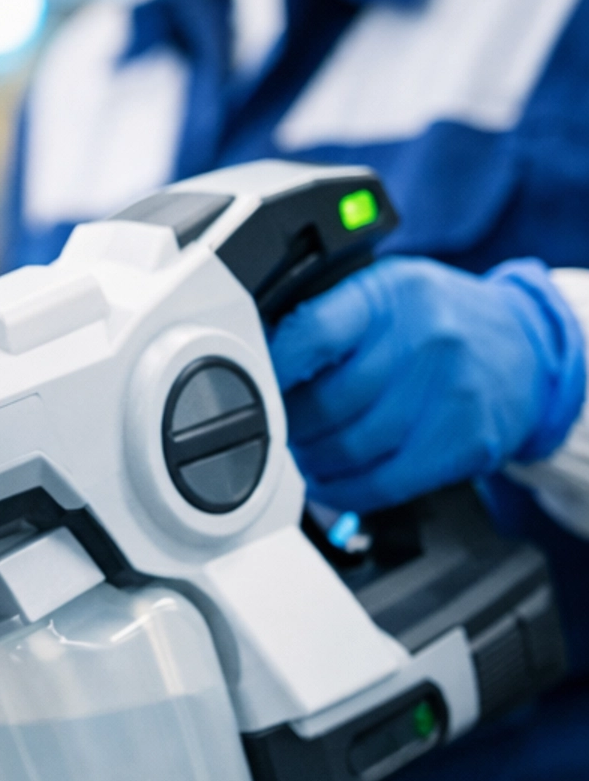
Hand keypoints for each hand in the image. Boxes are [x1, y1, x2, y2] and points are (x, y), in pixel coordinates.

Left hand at [268, 256, 584, 513]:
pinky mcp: (464, 443)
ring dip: (311, 461)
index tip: (253, 386)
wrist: (527, 348)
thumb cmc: (440, 320)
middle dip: (287, 425)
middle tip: (277, 428)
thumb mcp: (386, 290)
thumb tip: (260, 355)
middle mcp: (424, 339)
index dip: (271, 370)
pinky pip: (384, 483)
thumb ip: (331, 315)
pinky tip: (330, 481)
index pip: (311, 335)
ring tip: (302, 453)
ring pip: (350, 449)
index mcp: (391, 293)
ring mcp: (448, 394)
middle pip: (326, 403)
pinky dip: (343, 490)